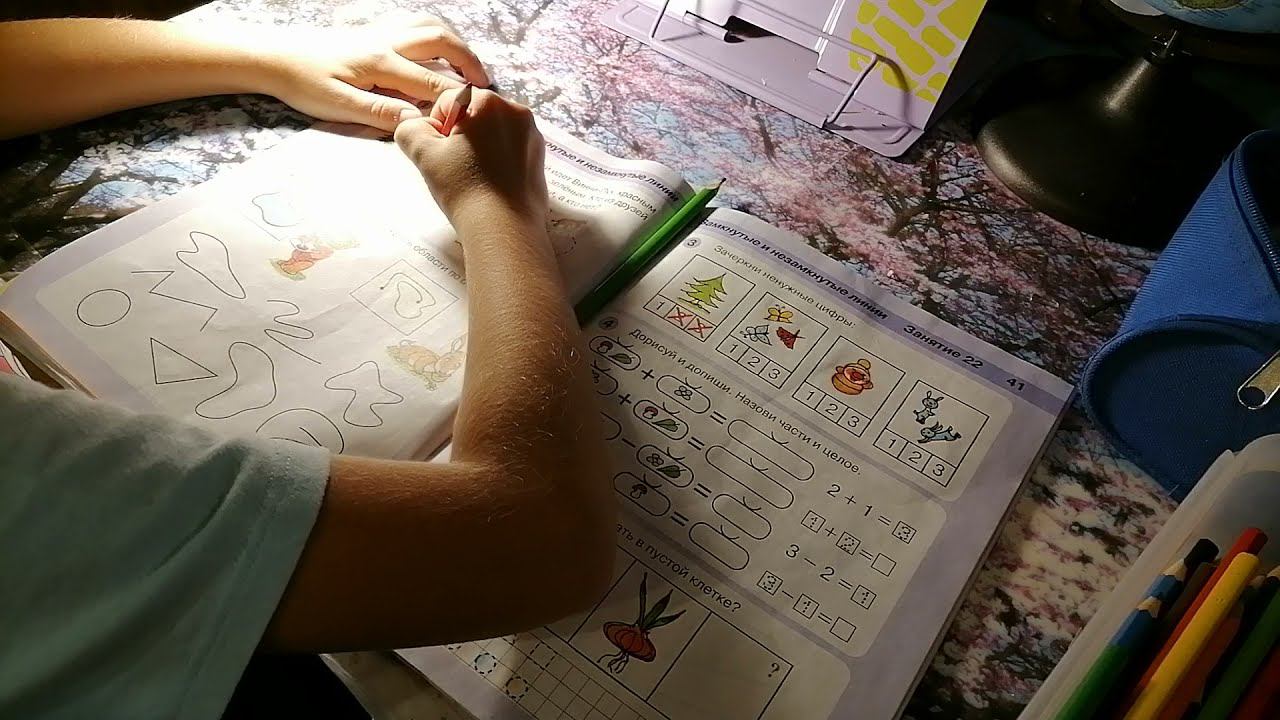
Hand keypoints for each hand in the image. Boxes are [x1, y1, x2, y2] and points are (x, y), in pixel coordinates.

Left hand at [261, 16, 489, 131]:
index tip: (476, 115)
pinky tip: (439, 50)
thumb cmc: (304, 83)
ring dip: (455, 43)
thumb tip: (416, 120)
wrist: (275, 56)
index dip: (456, 100)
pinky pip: (415, 24)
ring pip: (430, 26)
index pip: (431, 82)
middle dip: (467, 61)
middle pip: (440, 42)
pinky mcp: (373, 31)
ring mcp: (381, 32)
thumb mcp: (338, 106)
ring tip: (469, 65)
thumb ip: (380, 113)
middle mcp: (386, 41)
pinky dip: (436, 34)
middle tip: (484, 84)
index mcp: (380, 62)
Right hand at [394, 88, 548, 226]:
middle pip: (473, 114)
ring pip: (492, 131)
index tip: (442, 154)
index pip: (448, 102)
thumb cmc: (465, 190)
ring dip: (478, 147)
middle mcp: (515, 110)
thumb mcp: (424, 155)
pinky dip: (498, 158)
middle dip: (460, 135)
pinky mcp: (539, 155)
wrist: (504, 229)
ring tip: (474, 177)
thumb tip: (415, 125)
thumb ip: (410, 129)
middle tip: (456, 167)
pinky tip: (492, 182)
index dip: (437, 128)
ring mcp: (532, 133)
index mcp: (488, 101)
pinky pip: (510, 147)